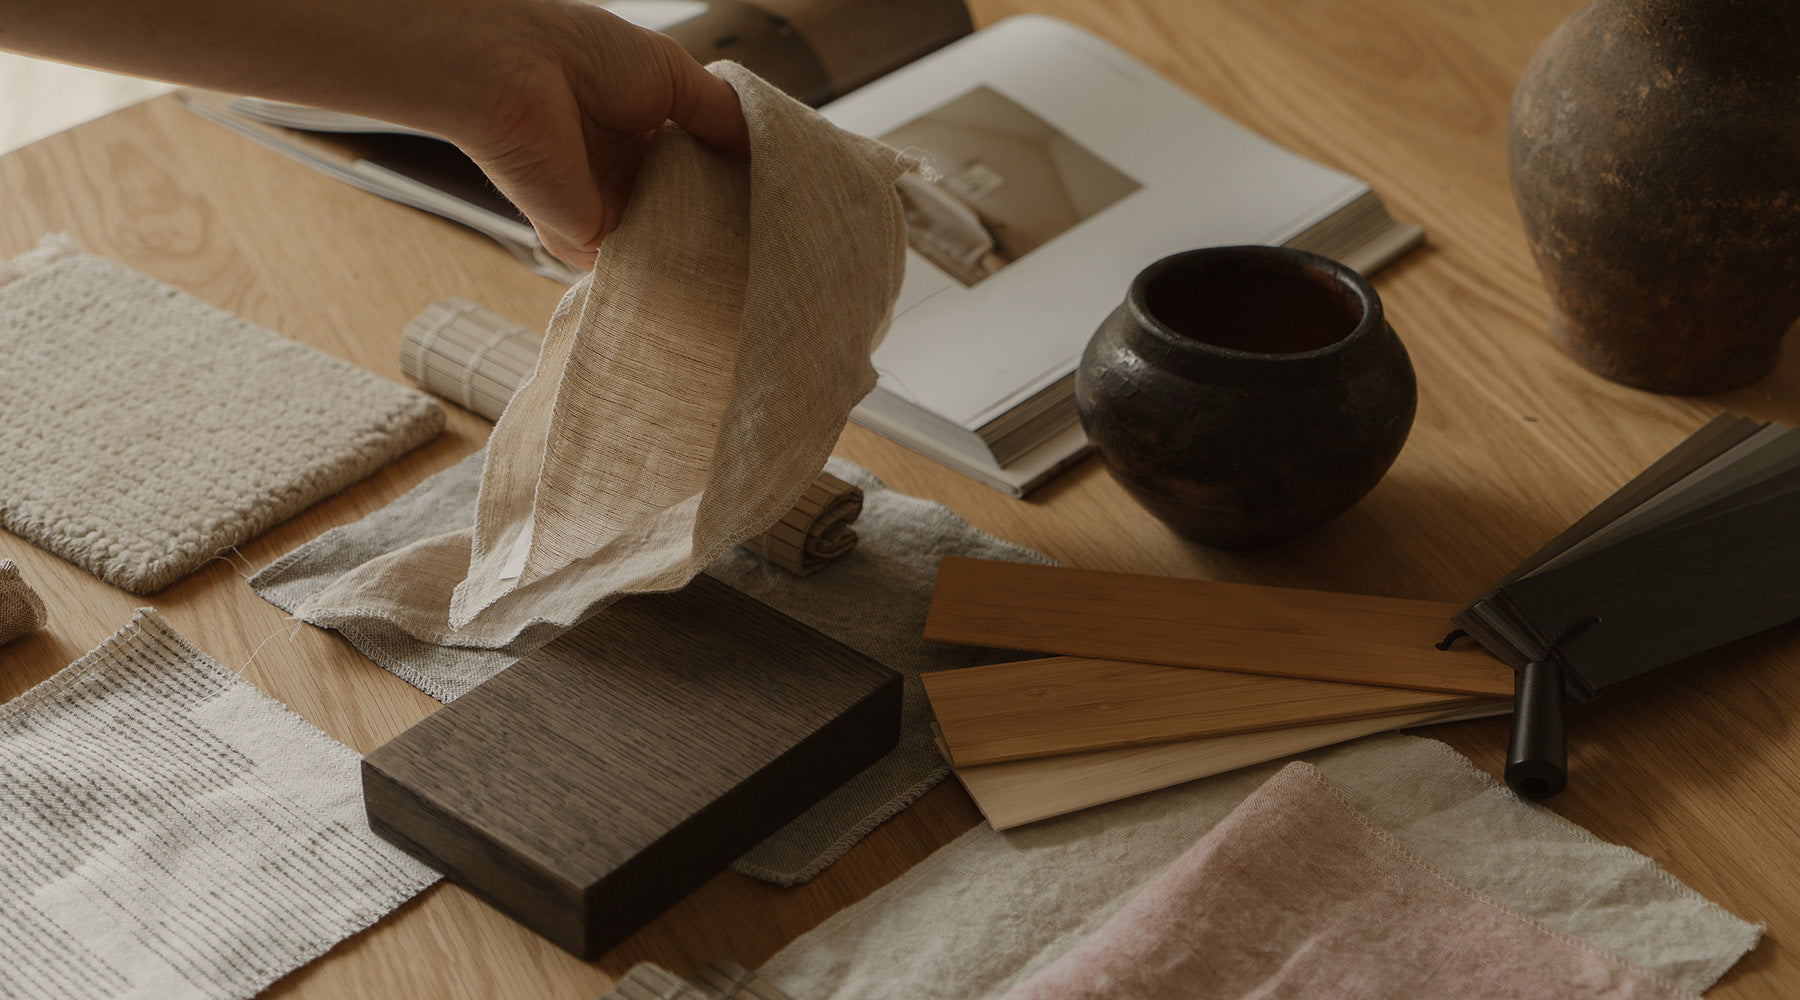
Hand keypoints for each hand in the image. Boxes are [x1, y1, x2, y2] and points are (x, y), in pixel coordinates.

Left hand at [445, 2, 750, 268]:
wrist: (516, 72)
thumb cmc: (584, 55)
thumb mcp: (674, 75)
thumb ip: (722, 115)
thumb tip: (767, 151)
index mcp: (641, 130)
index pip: (700, 170)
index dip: (735, 184)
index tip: (778, 199)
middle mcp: (623, 173)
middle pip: (687, 212)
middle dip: (726, 225)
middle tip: (779, 240)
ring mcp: (605, 210)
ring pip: (668, 245)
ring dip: (706, 253)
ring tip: (761, 264)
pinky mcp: (586, 241)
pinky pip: (639, 267)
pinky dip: (674, 272)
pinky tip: (718, 274)